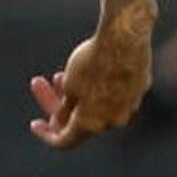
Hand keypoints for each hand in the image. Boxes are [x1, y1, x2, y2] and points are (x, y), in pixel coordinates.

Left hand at [30, 10, 151, 148]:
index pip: (65, 141)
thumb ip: (66, 106)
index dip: (47, 134)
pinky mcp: (140, 87)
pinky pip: (115, 93)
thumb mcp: (70, 84)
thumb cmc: (93, 60)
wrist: (125, 35)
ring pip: (98, 106)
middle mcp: (114, 120)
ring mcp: (130, 105)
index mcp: (92, 124)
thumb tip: (63, 118)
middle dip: (58, 104)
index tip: (35, 123)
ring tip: (59, 74)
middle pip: (80, 121)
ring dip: (77, 95)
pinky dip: (99, 87)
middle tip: (41, 84)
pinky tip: (89, 68)